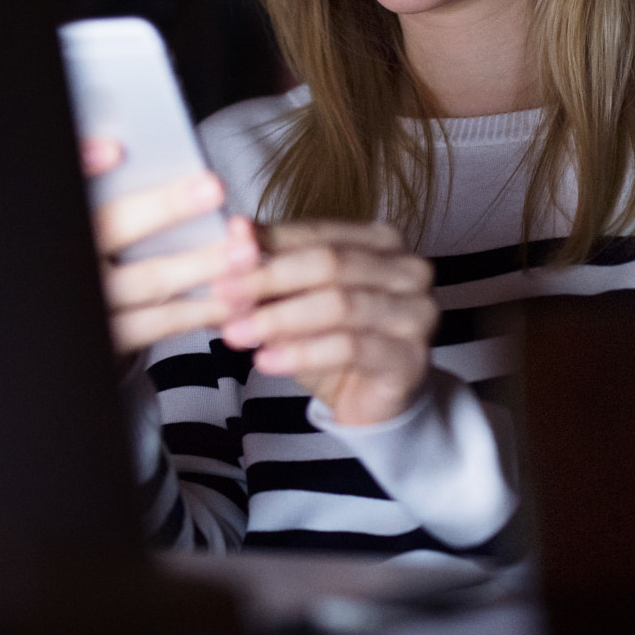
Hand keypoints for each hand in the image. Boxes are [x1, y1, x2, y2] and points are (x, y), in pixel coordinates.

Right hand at [80, 138, 260, 354]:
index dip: (83, 165)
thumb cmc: (99, 250)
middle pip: (112, 229)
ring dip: (203, 264)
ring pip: (148, 281)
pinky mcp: (109, 341)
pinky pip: (160, 324)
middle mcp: (68, 264)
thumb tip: (137, 154)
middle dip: (166, 208)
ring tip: (245, 250)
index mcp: (61, 223)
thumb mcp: (94, 221)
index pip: (67, 187)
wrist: (70, 333)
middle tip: (213, 188)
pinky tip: (234, 294)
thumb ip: (109, 193)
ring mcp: (87, 307)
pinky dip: (201, 308)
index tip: (115, 149)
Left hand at [214, 218, 437, 426]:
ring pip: (339, 305)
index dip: (267, 244)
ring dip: (279, 319)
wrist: (370, 403)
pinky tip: (266, 361)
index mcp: (381, 241)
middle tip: (222, 295)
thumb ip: (268, 269)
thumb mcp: (293, 302)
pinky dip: (302, 353)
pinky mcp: (410, 357)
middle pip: (329, 263)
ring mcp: (416, 312)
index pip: (317, 232)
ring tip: (236, 333)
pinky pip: (350, 348)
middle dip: (269, 279)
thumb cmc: (331, 341)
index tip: (219, 258)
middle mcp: (407, 269)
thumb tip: (233, 232)